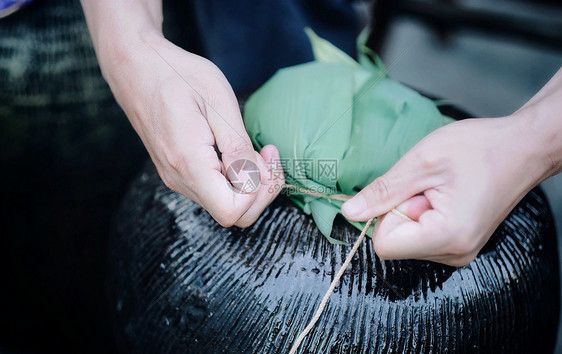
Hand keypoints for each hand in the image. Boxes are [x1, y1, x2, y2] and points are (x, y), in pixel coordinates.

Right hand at [103, 34, 283, 226]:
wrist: (135, 68)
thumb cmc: (177, 75)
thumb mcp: (218, 101)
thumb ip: (238, 147)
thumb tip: (256, 179)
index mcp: (189, 163)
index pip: (231, 210)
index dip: (258, 191)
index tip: (266, 156)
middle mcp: (179, 179)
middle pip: (231, 214)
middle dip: (260, 190)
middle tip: (267, 155)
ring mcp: (176, 178)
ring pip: (223, 203)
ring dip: (248, 183)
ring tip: (255, 149)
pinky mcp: (178, 172)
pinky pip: (213, 190)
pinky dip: (233, 178)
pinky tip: (237, 151)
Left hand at [342, 115, 550, 266]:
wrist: (523, 148)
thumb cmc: (479, 148)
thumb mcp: (421, 162)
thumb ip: (382, 191)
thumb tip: (349, 212)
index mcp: (446, 236)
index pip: (384, 245)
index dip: (387, 213)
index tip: (410, 190)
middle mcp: (454, 253)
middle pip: (395, 243)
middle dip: (402, 210)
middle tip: (430, 186)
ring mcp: (459, 252)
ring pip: (407, 239)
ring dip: (413, 210)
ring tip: (441, 189)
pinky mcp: (459, 244)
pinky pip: (421, 235)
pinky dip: (424, 214)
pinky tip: (445, 195)